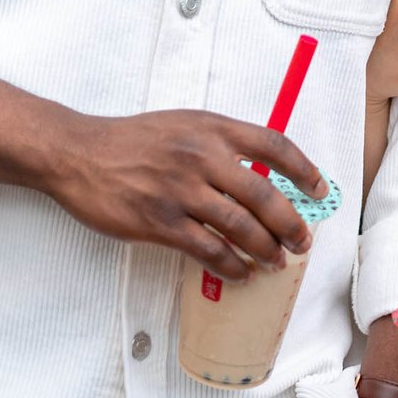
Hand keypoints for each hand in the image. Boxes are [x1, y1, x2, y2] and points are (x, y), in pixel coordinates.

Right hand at [39, 106, 328, 276]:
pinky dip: (231, 265)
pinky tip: (240, 272)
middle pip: (264, 194)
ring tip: (276, 261)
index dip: (304, 170)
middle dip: (291, 223)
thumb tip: (260, 172)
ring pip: (239, 226)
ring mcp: (179, 190)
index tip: (319, 190)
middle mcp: (199, 156)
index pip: (273, 145)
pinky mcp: (159, 221)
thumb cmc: (130, 141)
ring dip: (265, 249)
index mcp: (210, 128)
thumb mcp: (180, 125)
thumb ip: (217, 143)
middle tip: (302, 242)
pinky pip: (208, 249)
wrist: (78, 153)